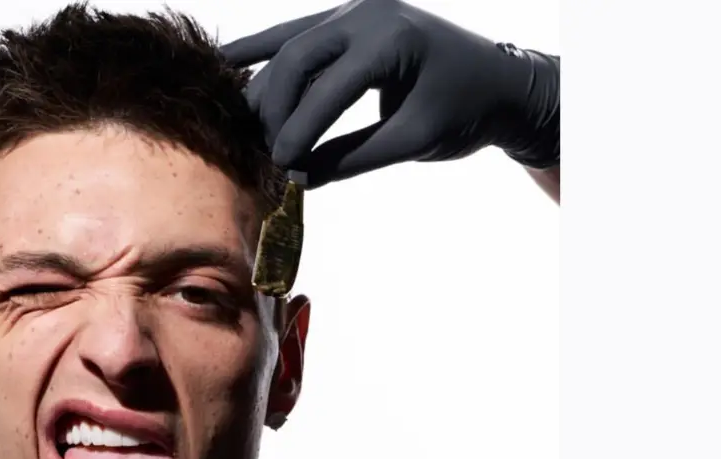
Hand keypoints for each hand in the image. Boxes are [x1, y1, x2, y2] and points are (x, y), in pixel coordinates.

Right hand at [221, 0, 559, 187]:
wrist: (498, 80)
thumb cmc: (465, 111)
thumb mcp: (411, 141)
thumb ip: (351, 158)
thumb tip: (296, 179)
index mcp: (392, 39)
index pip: (329, 87)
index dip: (300, 130)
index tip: (280, 166)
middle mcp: (367, 14)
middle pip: (298, 59)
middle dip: (275, 110)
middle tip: (265, 153)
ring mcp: (354, 10)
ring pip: (290, 47)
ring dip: (263, 88)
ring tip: (242, 128)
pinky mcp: (345, 18)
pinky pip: (293, 33)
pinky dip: (259, 48)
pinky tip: (222, 61)